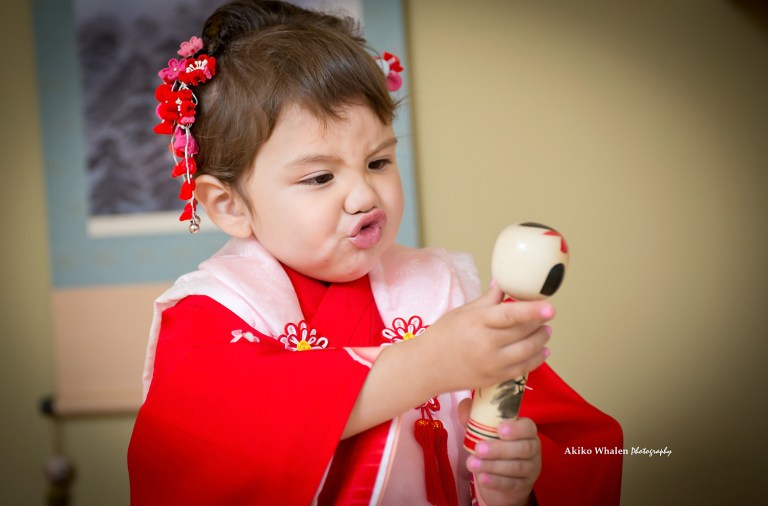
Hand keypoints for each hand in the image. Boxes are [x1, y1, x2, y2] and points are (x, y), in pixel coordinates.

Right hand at [419, 285, 553, 392]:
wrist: (426, 367)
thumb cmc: (442, 336)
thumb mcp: (462, 312)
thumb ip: (487, 299)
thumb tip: (504, 282)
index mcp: (477, 322)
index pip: (509, 315)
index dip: (532, 311)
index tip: (550, 307)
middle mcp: (486, 343)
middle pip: (523, 331)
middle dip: (539, 322)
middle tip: (546, 315)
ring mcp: (492, 363)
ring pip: (528, 351)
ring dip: (542, 340)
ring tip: (546, 331)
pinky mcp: (495, 378)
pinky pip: (524, 369)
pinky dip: (537, 359)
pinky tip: (543, 351)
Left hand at [459, 398, 540, 505]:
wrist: (500, 478)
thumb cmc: (494, 445)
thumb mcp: (485, 430)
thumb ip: (475, 416)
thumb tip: (464, 405)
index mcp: (526, 431)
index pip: (528, 427)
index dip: (516, 429)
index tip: (499, 430)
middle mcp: (533, 449)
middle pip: (523, 448)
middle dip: (499, 449)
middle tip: (478, 448)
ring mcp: (531, 469)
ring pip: (516, 467)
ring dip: (492, 466)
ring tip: (471, 463)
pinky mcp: (523, 486)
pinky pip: (511, 484)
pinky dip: (495, 481)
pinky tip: (482, 478)